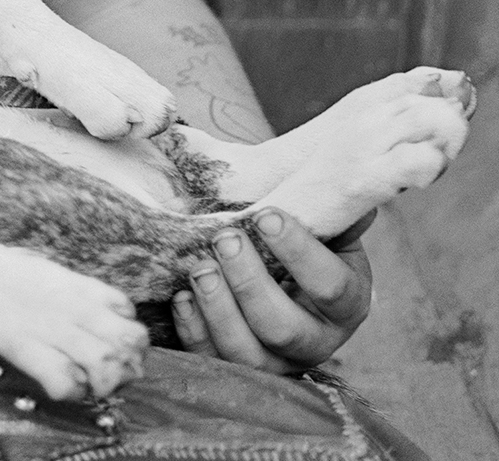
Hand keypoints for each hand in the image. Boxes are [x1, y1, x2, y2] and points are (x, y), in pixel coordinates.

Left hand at [171, 208, 372, 370]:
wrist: (275, 262)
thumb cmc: (296, 234)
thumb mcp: (318, 217)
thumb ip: (324, 200)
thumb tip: (345, 165)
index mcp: (346, 299)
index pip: (332, 286)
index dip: (299, 252)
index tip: (265, 215)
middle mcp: (316, 338)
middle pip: (285, 328)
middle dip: (250, 284)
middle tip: (226, 240)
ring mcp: (276, 359)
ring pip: (248, 354)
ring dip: (219, 310)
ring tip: (200, 268)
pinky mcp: (236, 365)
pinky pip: (212, 360)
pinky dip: (194, 329)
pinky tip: (182, 296)